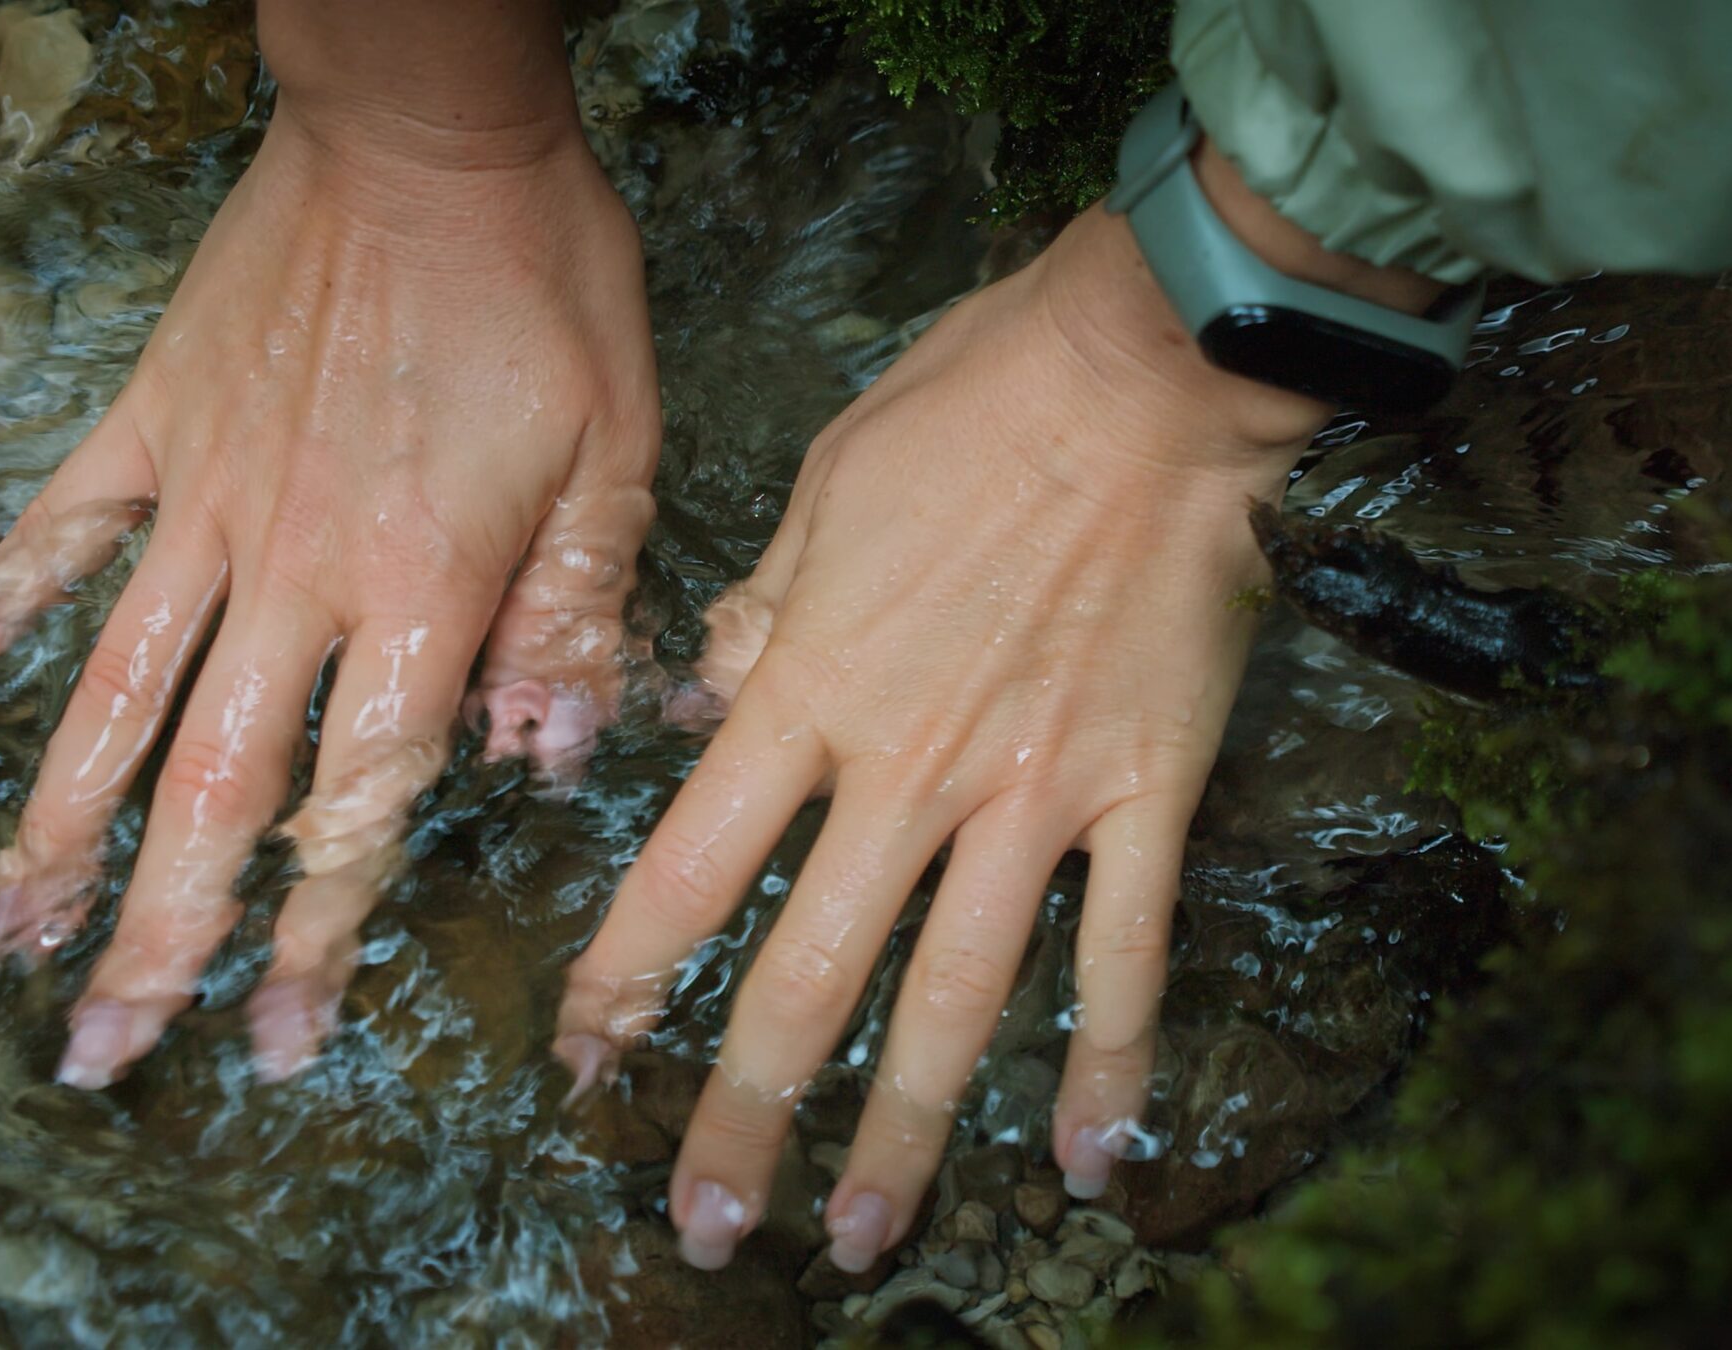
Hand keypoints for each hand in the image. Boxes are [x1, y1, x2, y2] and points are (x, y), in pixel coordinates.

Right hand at [0, 84, 658, 1087]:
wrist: (430, 129)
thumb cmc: (547, 284)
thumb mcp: (619, 447)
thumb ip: (576, 609)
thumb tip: (547, 758)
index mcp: (426, 583)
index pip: (365, 793)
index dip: (321, 930)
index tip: (278, 1040)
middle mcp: (299, 565)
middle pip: (216, 782)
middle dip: (161, 931)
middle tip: (104, 1050)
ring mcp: (208, 498)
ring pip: (116, 691)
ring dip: (56, 824)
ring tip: (6, 936)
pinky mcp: (152, 428)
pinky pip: (50, 539)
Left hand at [551, 205, 1340, 1270]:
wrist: (1147, 372)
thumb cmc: (977, 401)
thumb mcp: (825, 484)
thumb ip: (762, 609)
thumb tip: (714, 689)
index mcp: (810, 690)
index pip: (689, 868)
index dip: (624, 980)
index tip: (583, 1061)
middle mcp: (905, 769)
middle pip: (805, 973)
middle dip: (744, 1111)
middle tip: (708, 1224)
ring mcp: (1029, 793)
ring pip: (954, 995)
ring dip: (903, 1128)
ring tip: (863, 1233)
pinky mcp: (1141, 792)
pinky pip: (1126, 951)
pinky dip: (1111, 1060)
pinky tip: (1096, 1162)